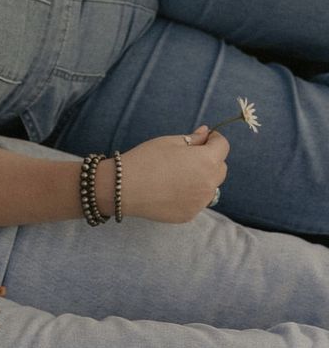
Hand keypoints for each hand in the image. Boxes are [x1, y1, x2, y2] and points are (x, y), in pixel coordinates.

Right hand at [96, 126, 229, 223]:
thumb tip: (207, 133)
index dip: (214, 139)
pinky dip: (191, 194)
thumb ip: (193, 139)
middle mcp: (208, 184)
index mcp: (206, 161)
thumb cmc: (146, 159)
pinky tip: (172, 190)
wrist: (124, 188)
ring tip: (179, 175)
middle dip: (211, 159)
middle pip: (220, 168)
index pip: (223, 146)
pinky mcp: (189, 215)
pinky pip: (198, 201)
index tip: (203, 139)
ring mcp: (200, 202)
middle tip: (189, 157)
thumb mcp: (170, 142)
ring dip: (203, 179)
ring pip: (210, 187)